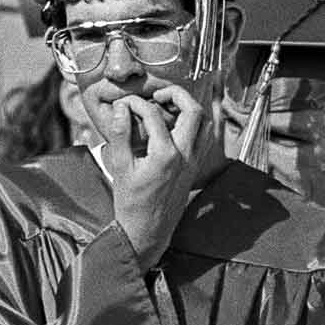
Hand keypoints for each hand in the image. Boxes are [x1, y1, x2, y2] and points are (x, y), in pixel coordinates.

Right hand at [101, 85, 211, 271]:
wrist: (147, 231)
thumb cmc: (130, 202)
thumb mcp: (119, 167)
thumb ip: (120, 134)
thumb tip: (120, 108)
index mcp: (165, 154)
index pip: (153, 114)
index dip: (136, 103)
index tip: (123, 104)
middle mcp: (186, 155)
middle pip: (193, 110)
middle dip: (175, 94)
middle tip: (157, 94)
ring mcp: (194, 162)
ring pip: (205, 123)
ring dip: (189, 109)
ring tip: (168, 106)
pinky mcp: (195, 168)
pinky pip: (204, 137)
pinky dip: (194, 124)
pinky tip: (175, 125)